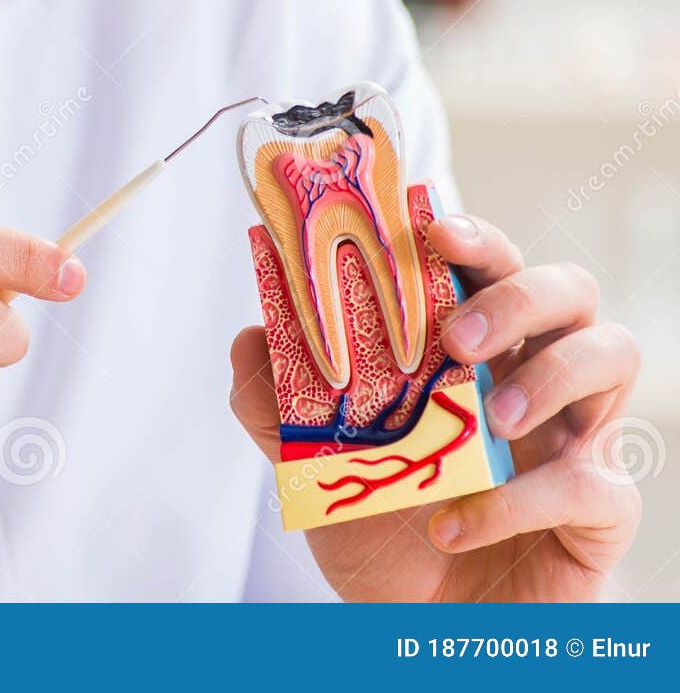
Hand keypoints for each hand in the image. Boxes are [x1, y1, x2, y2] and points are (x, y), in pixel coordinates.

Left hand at [230, 214, 641, 601]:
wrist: (419, 633)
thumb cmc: (380, 534)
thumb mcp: (310, 466)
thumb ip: (277, 402)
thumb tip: (249, 339)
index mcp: (469, 350)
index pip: (485, 265)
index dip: (468, 236)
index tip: (430, 228)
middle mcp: (530, 376)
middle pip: (566, 287)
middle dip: (515, 295)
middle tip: (458, 338)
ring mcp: (576, 436)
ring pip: (612, 352)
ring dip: (550, 375)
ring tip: (487, 420)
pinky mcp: (601, 508)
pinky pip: (591, 483)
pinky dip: (518, 501)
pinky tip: (456, 525)